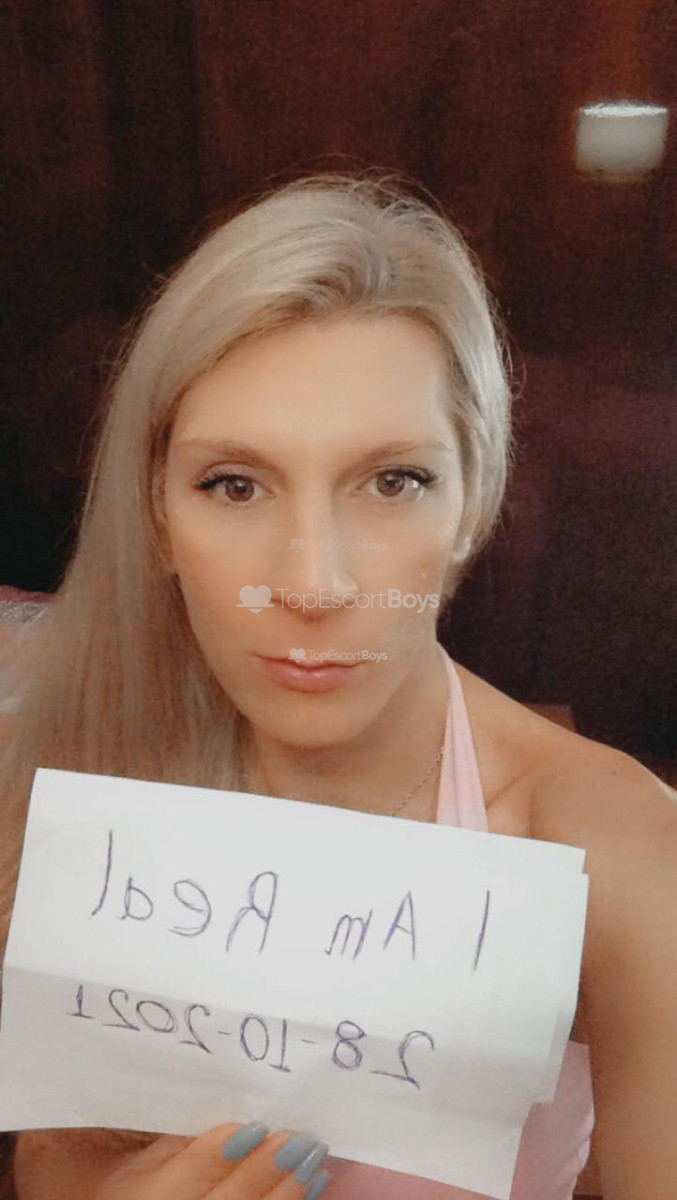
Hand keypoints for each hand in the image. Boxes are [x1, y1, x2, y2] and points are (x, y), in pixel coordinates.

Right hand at [94, 1121, 330, 1199]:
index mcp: (147, 1195)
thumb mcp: (148, 1161)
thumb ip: (184, 1140)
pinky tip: (314, 1182)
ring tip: (314, 1156)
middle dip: (265, 1171)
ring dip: (289, 1190)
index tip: (256, 1126)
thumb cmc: (144, 1187)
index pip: (192, 1172)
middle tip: (300, 1139)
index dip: (224, 1150)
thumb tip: (237, 1112)